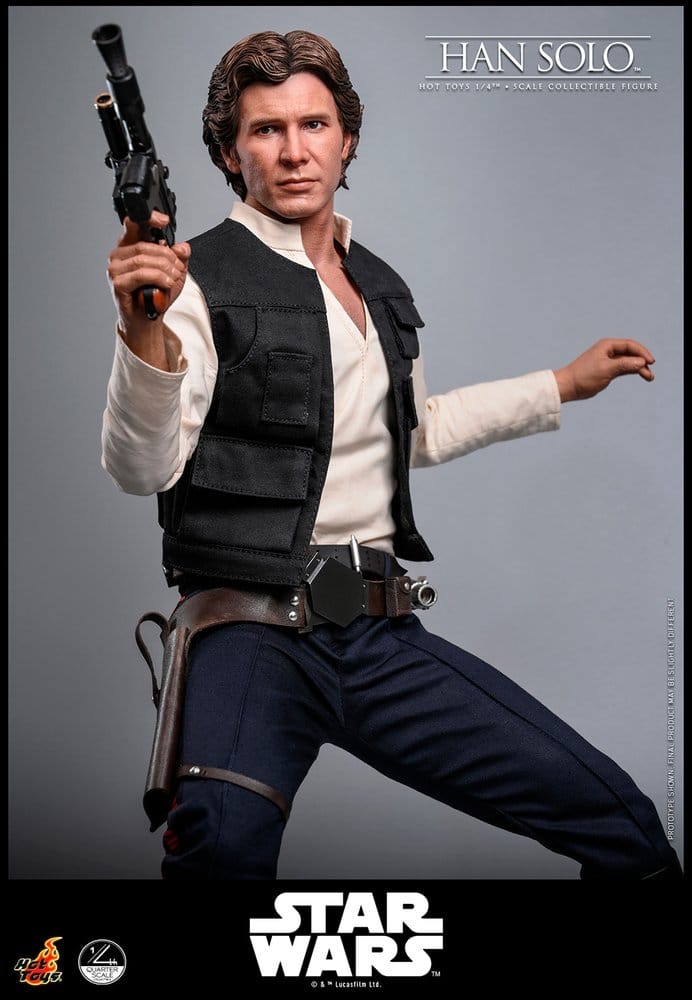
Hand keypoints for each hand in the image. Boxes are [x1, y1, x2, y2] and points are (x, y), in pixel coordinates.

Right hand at [106, 210, 190, 366]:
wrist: (148, 319)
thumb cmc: (156, 295)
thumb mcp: (175, 273)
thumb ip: (180, 257)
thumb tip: (182, 246)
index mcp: (130, 246)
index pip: (134, 224)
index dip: (148, 218)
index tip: (163, 221)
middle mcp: (119, 255)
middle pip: (145, 245)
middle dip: (167, 257)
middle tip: (178, 268)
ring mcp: (115, 268)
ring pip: (143, 258)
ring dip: (164, 268)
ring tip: (173, 278)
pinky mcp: (117, 283)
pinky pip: (141, 274)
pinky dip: (158, 278)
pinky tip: (165, 284)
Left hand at [553, 338, 654, 402]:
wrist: (568, 386)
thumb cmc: (584, 376)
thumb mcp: (606, 369)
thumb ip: (624, 365)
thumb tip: (642, 362)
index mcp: (607, 345)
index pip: (630, 345)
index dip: (642, 352)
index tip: (651, 362)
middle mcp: (609, 351)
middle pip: (632, 353)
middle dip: (643, 361)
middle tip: (651, 373)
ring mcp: (609, 360)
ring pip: (630, 361)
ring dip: (640, 368)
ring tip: (650, 377)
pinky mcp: (608, 370)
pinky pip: (625, 368)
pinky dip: (633, 371)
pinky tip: (642, 375)